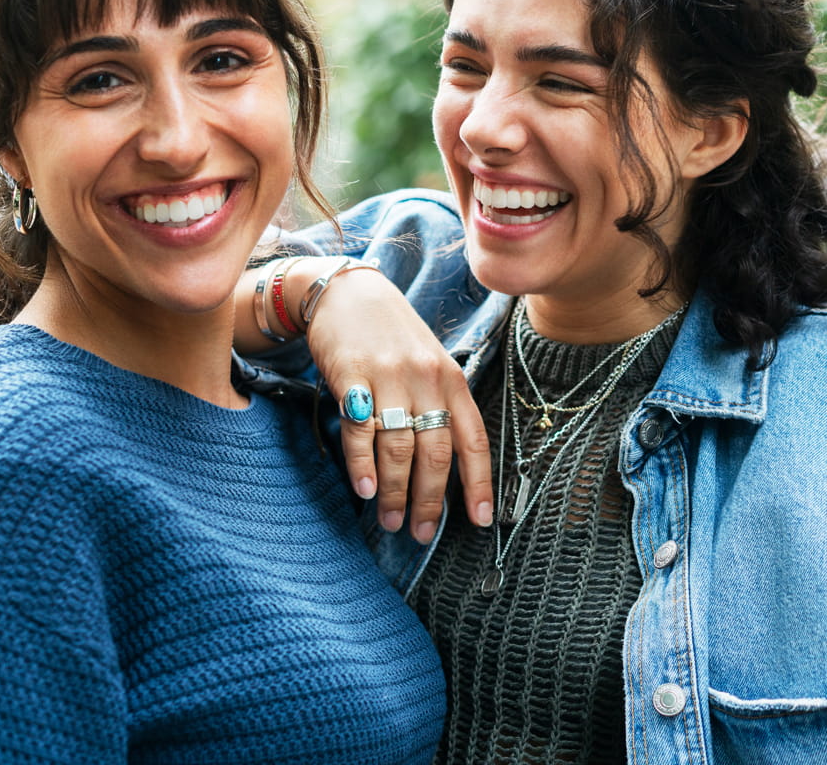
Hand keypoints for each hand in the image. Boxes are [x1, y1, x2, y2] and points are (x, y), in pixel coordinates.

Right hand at [295, 258, 493, 540]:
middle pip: (436, 452)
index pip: (474, 439)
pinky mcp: (352, 375)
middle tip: (422, 533)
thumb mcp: (429, 364)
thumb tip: (443, 467)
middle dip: (430, 500)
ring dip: (395, 492)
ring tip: (391, 521)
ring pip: (399, 447)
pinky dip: (363, 464)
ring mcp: (390, 377)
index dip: (479, 483)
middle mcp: (427, 379)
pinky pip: (361, 429)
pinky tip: (364, 490)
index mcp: (452, 380)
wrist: (347, 292)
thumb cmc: (392, 336)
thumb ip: (440, 406)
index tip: (480, 521)